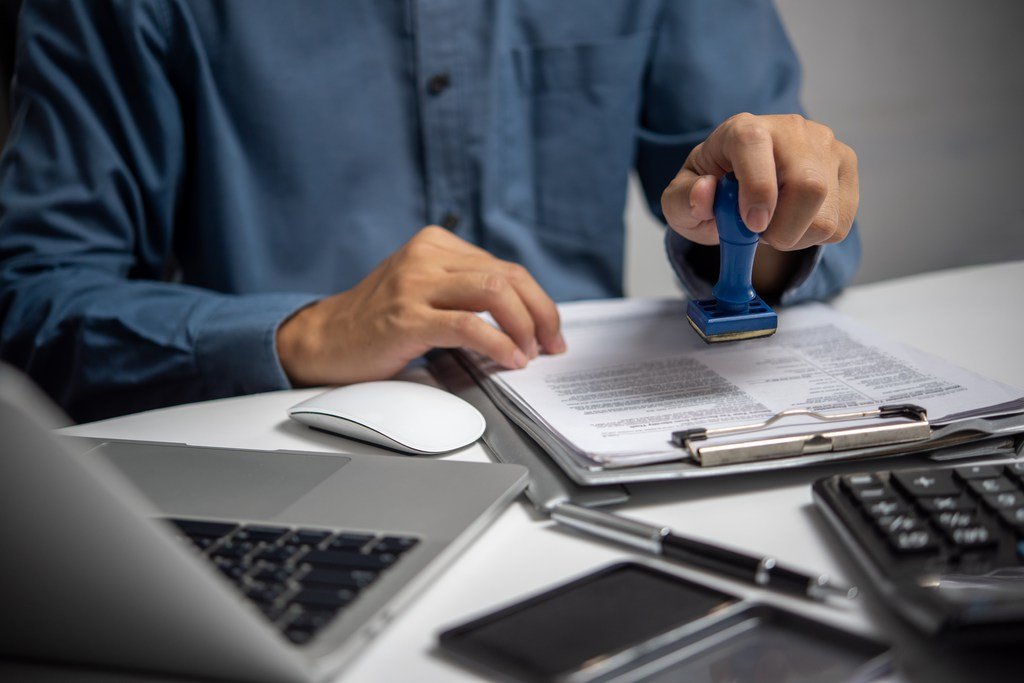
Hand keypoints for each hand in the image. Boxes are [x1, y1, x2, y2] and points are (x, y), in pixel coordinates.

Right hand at [276, 226, 565, 386]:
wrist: (323, 340)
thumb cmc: (377, 322)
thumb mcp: (423, 289)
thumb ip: (464, 289)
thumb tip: (523, 314)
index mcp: (435, 244)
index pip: (506, 267)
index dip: (538, 301)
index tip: (550, 330)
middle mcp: (426, 256)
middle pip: (508, 277)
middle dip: (541, 314)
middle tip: (551, 344)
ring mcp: (414, 285)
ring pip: (495, 293)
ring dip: (524, 327)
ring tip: (529, 353)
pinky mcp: (406, 318)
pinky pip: (468, 326)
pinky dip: (499, 344)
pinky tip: (510, 360)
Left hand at [660, 114, 857, 290]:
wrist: (743, 188)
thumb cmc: (711, 192)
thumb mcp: (680, 201)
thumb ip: (682, 200)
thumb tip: (705, 193)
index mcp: (742, 130)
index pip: (755, 145)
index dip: (756, 190)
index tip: (751, 224)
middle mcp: (791, 130)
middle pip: (807, 185)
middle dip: (781, 228)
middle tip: (759, 234)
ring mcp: (826, 147)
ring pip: (826, 213)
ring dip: (795, 237)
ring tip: (773, 226)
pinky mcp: (846, 169)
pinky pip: (839, 224)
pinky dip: (813, 237)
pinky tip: (794, 222)